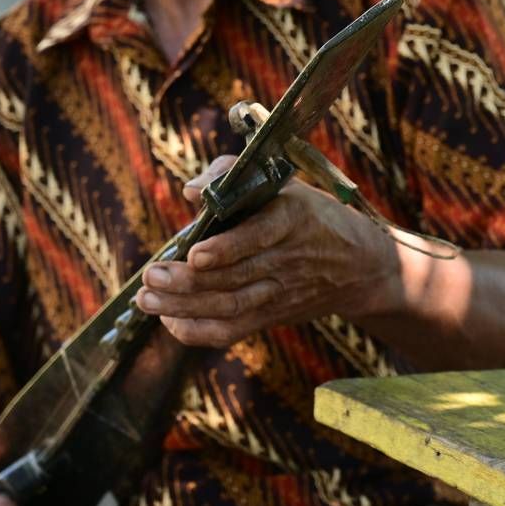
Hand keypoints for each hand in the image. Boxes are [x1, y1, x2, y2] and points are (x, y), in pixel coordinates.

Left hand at [135, 154, 398, 346]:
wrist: (358, 265)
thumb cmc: (308, 214)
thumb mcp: (281, 184)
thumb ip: (230, 174)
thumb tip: (191, 192)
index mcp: (290, 219)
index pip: (259, 236)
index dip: (227, 248)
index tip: (196, 254)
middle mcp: (286, 260)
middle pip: (234, 278)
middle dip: (187, 281)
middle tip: (150, 276)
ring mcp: (279, 293)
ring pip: (230, 306)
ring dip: (184, 307)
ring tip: (146, 299)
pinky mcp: (272, 316)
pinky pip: (234, 330)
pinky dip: (199, 331)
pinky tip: (169, 321)